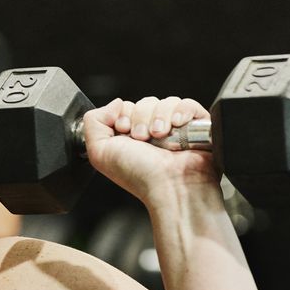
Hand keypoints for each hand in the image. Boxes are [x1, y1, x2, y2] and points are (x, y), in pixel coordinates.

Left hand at [83, 97, 220, 206]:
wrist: (170, 187)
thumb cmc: (139, 176)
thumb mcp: (100, 152)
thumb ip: (93, 122)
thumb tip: (114, 103)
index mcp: (131, 136)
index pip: (126, 107)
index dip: (123, 115)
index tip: (124, 130)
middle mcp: (153, 132)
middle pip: (145, 102)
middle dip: (140, 117)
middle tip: (142, 138)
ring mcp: (176, 129)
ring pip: (166, 102)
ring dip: (159, 116)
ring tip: (159, 136)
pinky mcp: (196, 127)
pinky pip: (187, 104)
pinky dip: (180, 111)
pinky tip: (176, 125)